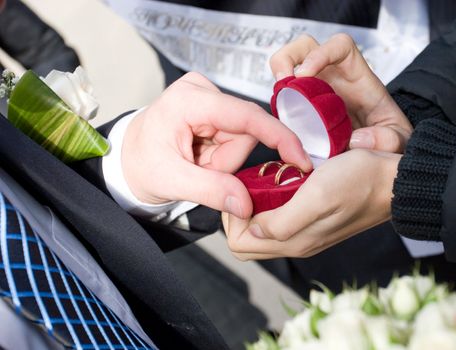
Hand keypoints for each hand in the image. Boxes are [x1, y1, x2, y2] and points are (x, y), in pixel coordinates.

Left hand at [122, 72, 311, 218]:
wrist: (128, 159)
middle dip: (227, 160)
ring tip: (196, 164)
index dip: (278, 136)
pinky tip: (200, 157)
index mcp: (188, 100)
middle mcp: (202, 91)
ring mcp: (209, 98)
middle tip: (199, 171)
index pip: (246, 116)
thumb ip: (210, 190)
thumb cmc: (141, 165)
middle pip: (246, 131)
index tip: (300, 159)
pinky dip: (221, 156)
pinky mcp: (214, 109)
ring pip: (242, 138)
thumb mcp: (170, 180)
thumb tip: (246, 204)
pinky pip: (235, 138)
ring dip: (223, 160)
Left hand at [223, 149, 400, 259]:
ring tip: (266, 180)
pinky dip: (273, 201)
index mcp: (295, 241)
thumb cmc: (360, 182)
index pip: (239, 245)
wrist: (394, 180)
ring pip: (263, 228)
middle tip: (250, 184)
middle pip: (248, 240)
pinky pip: (281, 217)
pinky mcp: (314, 220)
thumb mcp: (317, 197)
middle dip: (240, 214)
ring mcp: (306, 232)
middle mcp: (298, 242)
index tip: (242, 190)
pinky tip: (283, 181)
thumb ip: (282, 221)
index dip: (233, 218)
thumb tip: (253, 229)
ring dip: (256, 206)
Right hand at [270, 33, 412, 152]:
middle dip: (288, 58)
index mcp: (357, 77)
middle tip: (283, 83)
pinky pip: (283, 97)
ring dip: (277, 78)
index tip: (305, 74)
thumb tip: (356, 139)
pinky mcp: (301, 108)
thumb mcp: (398, 141)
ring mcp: (313, 91)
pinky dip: (277, 104)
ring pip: (287, 68)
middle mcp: (332, 78)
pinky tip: (281, 121)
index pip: (340, 47)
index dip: (321, 52)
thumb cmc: (388, 139)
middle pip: (305, 47)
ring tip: (278, 100)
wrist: (378, 155)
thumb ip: (387, 140)